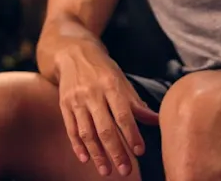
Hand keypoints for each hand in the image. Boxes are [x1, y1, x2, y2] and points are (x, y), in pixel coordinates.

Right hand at [57, 44, 158, 176]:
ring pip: (87, 132)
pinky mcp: (64, 105)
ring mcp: (76, 100)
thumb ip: (136, 103)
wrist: (73, 52)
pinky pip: (71, 129)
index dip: (131, 134)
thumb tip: (157, 120)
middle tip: (126, 170)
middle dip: (116, 151)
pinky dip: (78, 146)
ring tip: (107, 171)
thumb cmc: (102, 69)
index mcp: (110, 85)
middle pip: (105, 128)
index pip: (123, 114)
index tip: (140, 151)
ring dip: (97, 154)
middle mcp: (93, 93)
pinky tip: (85, 159)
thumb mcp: (121, 80)